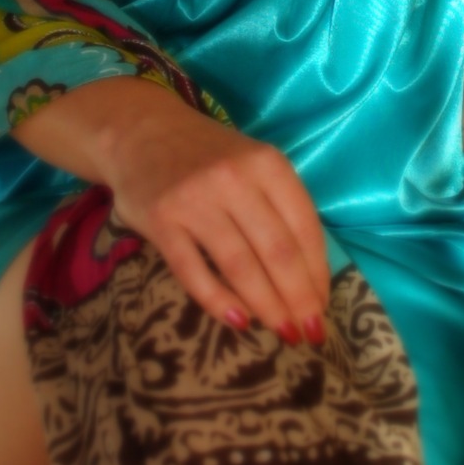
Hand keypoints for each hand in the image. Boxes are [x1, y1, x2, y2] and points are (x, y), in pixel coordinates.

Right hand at [103, 84, 331, 343]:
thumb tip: (310, 274)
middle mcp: (234, 179)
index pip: (304, 227)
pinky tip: (239, 322)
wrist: (140, 130)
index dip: (318, 273)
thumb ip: (279, 206)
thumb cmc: (208, 155)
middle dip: (299, 299)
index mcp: (267, 164)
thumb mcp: (253, 163)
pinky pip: (194, 272)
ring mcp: (195, 200)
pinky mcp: (161, 220)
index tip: (324, 307)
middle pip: (277, 251)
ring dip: (267, 306)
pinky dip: (219, 301)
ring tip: (283, 332)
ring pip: (240, 266)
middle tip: (310, 333)